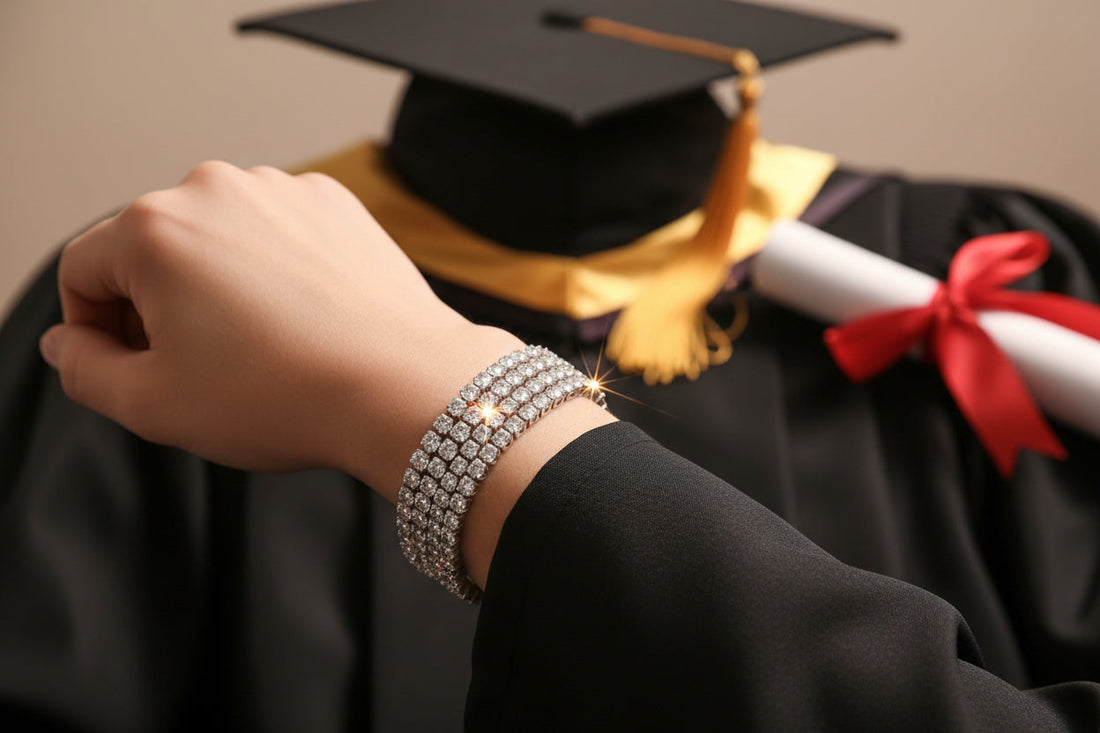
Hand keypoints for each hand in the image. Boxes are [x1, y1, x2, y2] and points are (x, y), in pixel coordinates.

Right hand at [40, 161, 614, 587]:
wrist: (405, 385)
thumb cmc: (290, 395)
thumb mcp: (154, 405)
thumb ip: (84, 371)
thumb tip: (70, 344)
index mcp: (156, 229)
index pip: (83, 271)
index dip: (94, 329)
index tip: (128, 366)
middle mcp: (216, 190)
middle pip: (152, 250)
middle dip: (158, 308)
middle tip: (197, 369)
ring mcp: (282, 190)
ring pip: (218, 240)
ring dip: (218, 288)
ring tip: (259, 349)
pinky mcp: (335, 203)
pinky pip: (277, 235)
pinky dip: (274, 272)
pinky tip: (301, 322)